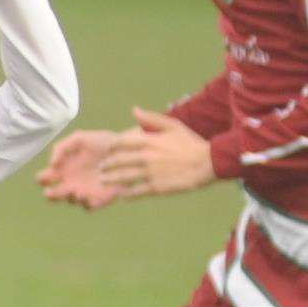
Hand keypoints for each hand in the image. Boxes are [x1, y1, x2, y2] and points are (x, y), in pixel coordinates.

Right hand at [36, 129, 120, 209]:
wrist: (126, 148)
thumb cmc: (101, 142)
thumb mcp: (79, 138)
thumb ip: (62, 147)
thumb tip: (51, 163)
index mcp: (63, 168)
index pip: (45, 179)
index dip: (42, 179)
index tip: (48, 174)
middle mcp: (70, 182)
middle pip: (53, 195)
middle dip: (50, 195)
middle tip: (51, 191)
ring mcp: (83, 191)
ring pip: (69, 201)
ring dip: (68, 197)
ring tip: (72, 190)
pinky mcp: (98, 198)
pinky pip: (87, 206)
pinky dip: (84, 203)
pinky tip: (83, 195)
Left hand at [97, 108, 216, 198]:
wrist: (207, 162)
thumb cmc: (190, 143)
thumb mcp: (172, 125)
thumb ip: (151, 118)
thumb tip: (134, 110)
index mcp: (148, 141)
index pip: (121, 143)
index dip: (111, 147)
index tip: (106, 150)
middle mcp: (146, 157)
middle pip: (118, 161)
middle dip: (107, 165)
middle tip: (100, 168)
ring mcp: (150, 173)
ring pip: (124, 177)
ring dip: (111, 180)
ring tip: (103, 181)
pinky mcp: (156, 187)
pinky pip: (136, 191)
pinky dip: (127, 194)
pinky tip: (121, 196)